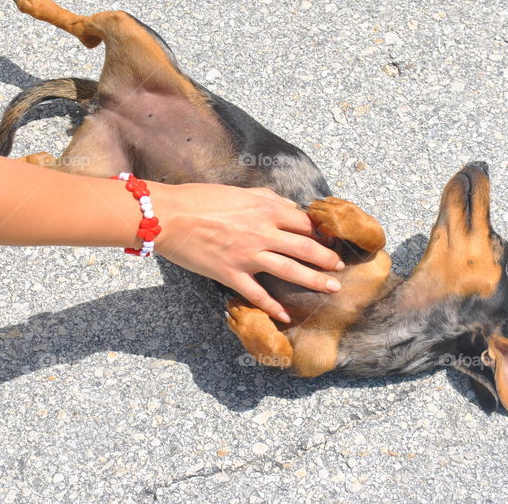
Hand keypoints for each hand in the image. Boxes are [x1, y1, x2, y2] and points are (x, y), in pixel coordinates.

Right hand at [151, 183, 344, 321]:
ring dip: (314, 281)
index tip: (332, 239)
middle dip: (327, 259)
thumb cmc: (199, 199)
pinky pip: (258, 294)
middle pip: (306, 247)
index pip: (304, 222)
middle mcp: (262, 233)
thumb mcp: (238, 192)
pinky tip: (285, 316)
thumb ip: (265, 199)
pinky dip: (273, 307)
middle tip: (339, 267)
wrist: (168, 216)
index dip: (322, 232)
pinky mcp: (231, 274)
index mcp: (265, 210)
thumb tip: (286, 206)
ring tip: (331, 288)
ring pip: (291, 270)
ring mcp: (248, 256)